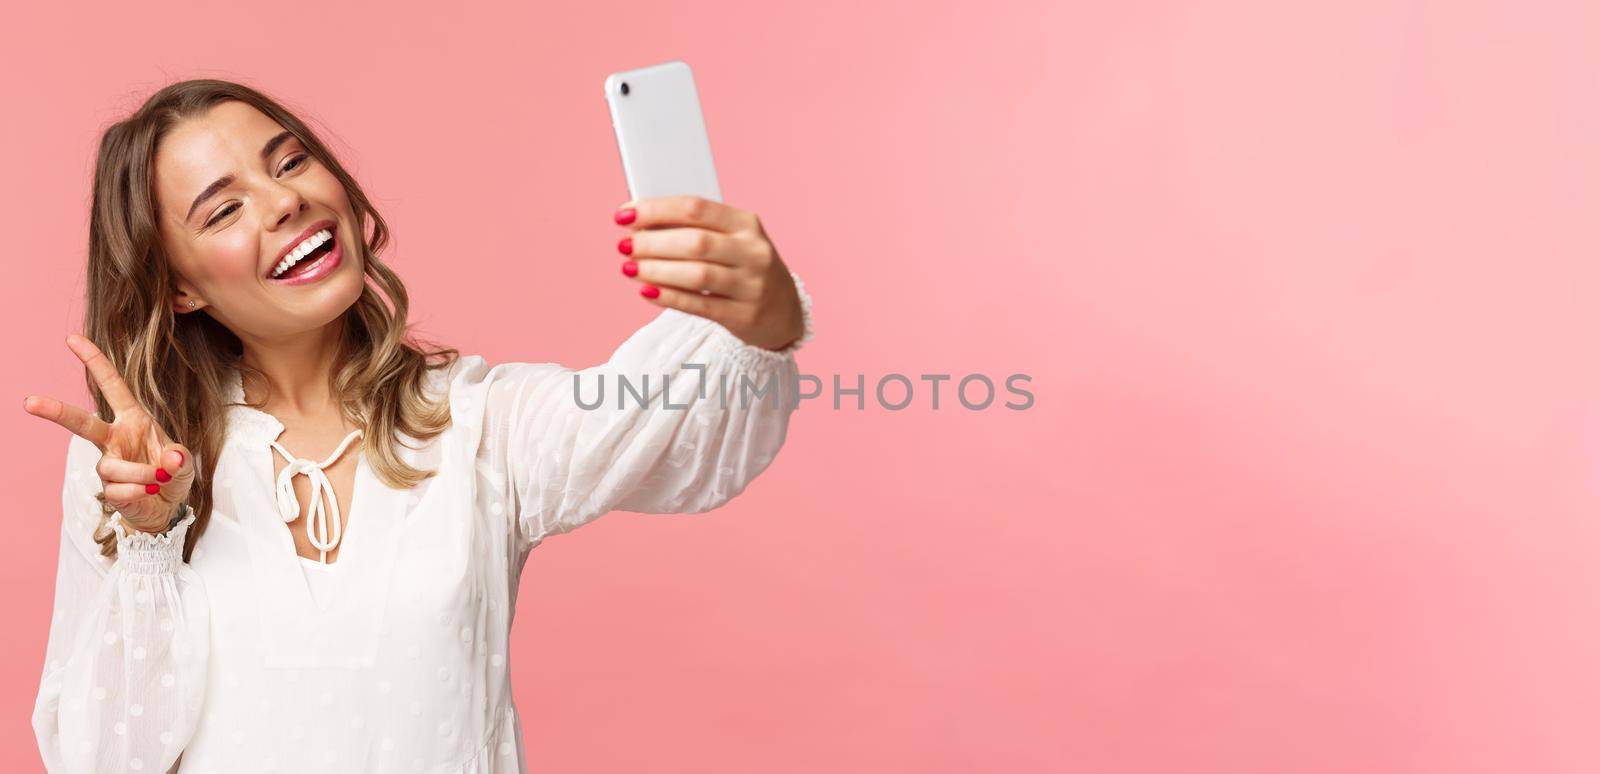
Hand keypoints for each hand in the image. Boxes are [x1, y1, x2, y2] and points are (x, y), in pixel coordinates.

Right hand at [23, 334, 195, 533]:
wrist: (168, 507)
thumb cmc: (172, 474)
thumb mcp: (185, 462)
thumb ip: (181, 458)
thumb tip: (172, 458)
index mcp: (133, 419)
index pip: (112, 386)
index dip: (95, 362)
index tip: (73, 339)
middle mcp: (115, 438)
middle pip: (82, 423)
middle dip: (57, 411)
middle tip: (30, 401)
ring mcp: (109, 463)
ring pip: (112, 467)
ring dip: (140, 474)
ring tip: (158, 480)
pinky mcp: (108, 489)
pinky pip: (119, 490)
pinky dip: (138, 493)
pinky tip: (147, 493)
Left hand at [615, 195, 805, 351]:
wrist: (784, 312)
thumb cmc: (745, 268)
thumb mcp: (731, 240)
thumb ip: (694, 229)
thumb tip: (640, 224)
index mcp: (746, 224)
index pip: (695, 208)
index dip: (656, 209)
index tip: (624, 214)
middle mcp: (754, 252)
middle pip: (695, 242)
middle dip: (652, 243)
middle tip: (624, 245)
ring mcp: (752, 286)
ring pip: (696, 275)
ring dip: (656, 270)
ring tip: (629, 267)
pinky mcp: (744, 316)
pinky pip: (699, 305)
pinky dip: (668, 296)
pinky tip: (646, 290)